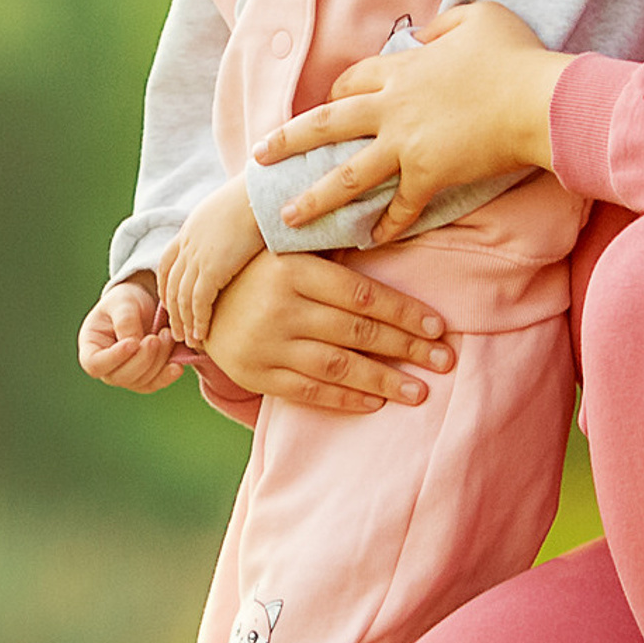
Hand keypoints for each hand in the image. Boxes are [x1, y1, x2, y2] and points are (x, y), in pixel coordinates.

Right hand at [77, 274, 180, 392]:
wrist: (143, 305)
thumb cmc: (126, 301)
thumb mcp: (123, 302)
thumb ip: (125, 320)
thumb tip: (135, 343)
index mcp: (91, 347)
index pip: (95, 364)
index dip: (113, 358)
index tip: (132, 342)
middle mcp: (106, 367)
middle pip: (120, 376)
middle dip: (142, 358)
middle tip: (156, 338)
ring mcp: (126, 376)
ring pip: (141, 381)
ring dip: (158, 361)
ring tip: (167, 335)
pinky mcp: (145, 379)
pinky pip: (155, 383)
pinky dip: (167, 375)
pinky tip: (177, 365)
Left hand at [158, 180, 264, 349]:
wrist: (265, 191)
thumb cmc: (261, 198)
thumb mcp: (236, 210)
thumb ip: (231, 228)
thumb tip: (244, 238)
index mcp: (192, 227)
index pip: (168, 261)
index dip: (166, 284)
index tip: (170, 302)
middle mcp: (189, 242)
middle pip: (171, 283)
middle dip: (172, 310)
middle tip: (177, 331)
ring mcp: (198, 255)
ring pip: (181, 297)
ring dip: (183, 321)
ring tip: (189, 340)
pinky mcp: (212, 268)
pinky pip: (198, 302)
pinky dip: (198, 321)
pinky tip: (201, 335)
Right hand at [198, 247, 454, 415]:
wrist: (198, 302)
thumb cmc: (259, 271)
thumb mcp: (290, 250)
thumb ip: (335, 251)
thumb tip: (394, 239)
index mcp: (292, 269)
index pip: (361, 295)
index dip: (403, 312)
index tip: (438, 327)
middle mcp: (279, 307)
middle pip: (356, 333)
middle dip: (407, 348)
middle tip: (445, 360)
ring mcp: (266, 344)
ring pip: (337, 367)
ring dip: (384, 381)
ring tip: (419, 391)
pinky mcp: (255, 374)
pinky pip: (308, 392)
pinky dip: (345, 399)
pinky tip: (375, 402)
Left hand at [256, 3, 570, 243]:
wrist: (539, 100)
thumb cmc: (514, 57)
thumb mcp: (478, 19)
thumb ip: (445, 24)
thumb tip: (427, 33)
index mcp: (401, 69)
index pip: (351, 82)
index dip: (334, 95)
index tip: (321, 108)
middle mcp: (393, 107)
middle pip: (327, 124)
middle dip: (288, 142)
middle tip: (258, 158)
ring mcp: (407, 143)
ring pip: (347, 174)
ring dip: (315, 197)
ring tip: (286, 218)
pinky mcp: (430, 174)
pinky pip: (401, 206)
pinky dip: (386, 226)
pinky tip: (370, 241)